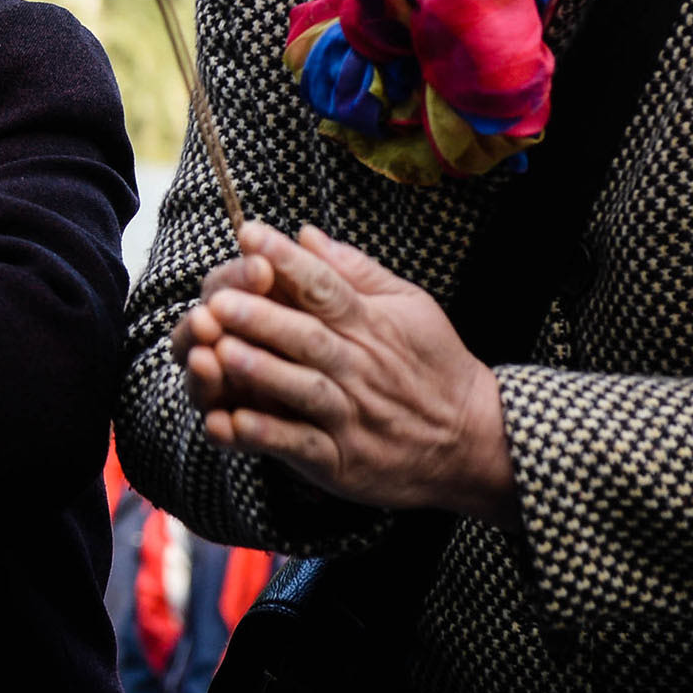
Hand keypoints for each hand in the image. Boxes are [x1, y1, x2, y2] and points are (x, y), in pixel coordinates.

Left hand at [177, 221, 519, 526]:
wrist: (474, 442)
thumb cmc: (434, 365)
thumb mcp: (410, 307)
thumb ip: (356, 271)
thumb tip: (306, 233)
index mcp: (371, 325)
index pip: (325, 287)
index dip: (287, 261)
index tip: (249, 235)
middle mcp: (359, 368)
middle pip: (306, 337)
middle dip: (261, 317)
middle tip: (218, 299)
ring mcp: (350, 415)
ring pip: (300, 389)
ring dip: (259, 371)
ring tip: (219, 351)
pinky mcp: (342, 459)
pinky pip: (299, 445)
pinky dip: (265, 435)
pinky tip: (231, 422)